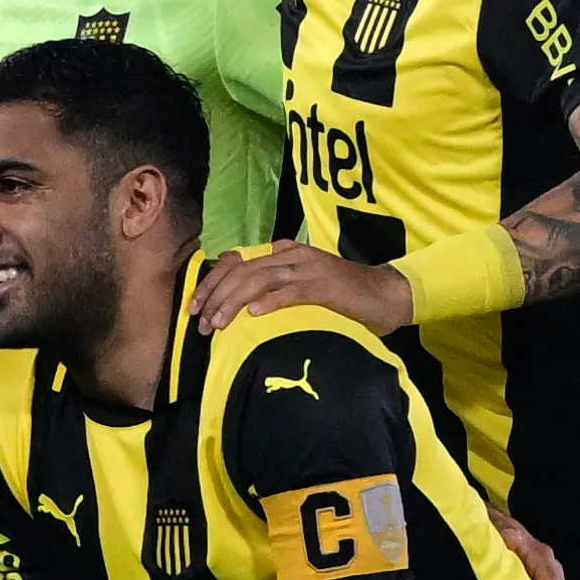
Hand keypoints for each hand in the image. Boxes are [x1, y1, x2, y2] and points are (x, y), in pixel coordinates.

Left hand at [193, 243, 410, 334]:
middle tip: (201, 325)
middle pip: (241, 272)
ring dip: (234, 303)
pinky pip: (291, 291)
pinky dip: (270, 301)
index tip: (193, 308)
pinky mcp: (324, 285)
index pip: (235, 263)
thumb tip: (243, 300)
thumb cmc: (343, 296)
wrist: (387, 294)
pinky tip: (254, 315)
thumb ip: (276, 283)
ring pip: (259, 280)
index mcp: (283, 254)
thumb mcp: (303, 283)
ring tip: (218, 324)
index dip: (210, 284)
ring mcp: (308, 268)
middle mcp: (292, 256)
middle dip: (216, 298)